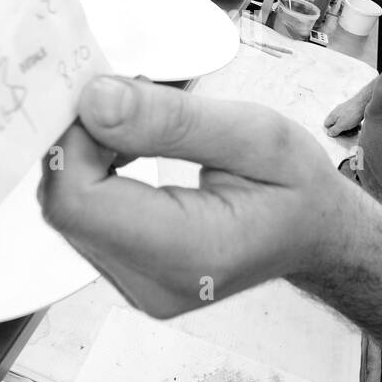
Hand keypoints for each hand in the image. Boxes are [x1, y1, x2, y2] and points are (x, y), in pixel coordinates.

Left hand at [40, 75, 350, 317]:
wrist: (316, 235)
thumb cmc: (296, 184)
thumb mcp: (256, 133)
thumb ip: (172, 119)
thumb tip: (93, 100)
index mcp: (189, 254)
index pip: (78, 201)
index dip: (76, 140)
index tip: (111, 94)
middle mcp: (151, 284)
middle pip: (65, 206)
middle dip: (80, 142)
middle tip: (124, 98)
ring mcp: (134, 287)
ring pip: (67, 211)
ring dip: (86, 156)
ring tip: (136, 124)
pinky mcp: (125, 276)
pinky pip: (82, 219)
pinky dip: (93, 175)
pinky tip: (128, 150)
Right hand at [323, 94, 367, 136]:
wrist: (364, 103)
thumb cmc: (352, 113)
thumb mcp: (341, 125)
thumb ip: (334, 130)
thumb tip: (329, 133)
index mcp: (332, 116)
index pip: (327, 125)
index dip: (331, 131)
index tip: (338, 134)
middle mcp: (337, 112)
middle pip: (336, 124)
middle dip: (343, 130)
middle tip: (349, 133)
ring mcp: (345, 111)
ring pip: (345, 122)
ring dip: (350, 128)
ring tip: (356, 129)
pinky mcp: (352, 110)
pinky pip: (351, 119)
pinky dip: (354, 123)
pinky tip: (359, 125)